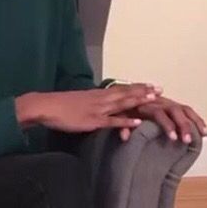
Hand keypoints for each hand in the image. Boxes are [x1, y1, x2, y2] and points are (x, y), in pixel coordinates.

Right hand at [32, 83, 160, 132]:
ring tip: (155, 99)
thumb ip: (89, 104)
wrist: (46, 106)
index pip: (120, 89)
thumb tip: (97, 107)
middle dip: (143, 92)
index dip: (136, 87)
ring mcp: (97, 109)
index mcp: (96, 94)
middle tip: (160, 89)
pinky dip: (126, 121)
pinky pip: (112, 121)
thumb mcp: (77, 102)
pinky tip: (138, 122)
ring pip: (122, 103)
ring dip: (139, 101)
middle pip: (125, 93)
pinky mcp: (92, 121)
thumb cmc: (58, 105)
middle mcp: (100, 99)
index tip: (149, 85)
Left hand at [117, 95, 206, 142]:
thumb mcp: (119, 116)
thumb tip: (125, 137)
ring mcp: (167, 102)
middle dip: (184, 125)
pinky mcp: (172, 104)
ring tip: (204, 134)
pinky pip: (186, 110)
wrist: (126, 95)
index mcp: (146, 103)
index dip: (168, 125)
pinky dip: (196, 118)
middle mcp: (159, 101)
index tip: (174, 138)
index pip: (159, 113)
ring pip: (184, 109)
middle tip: (187, 140)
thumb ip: (122, 125)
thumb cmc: (123, 108)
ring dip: (195, 121)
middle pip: (175, 110)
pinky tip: (204, 129)